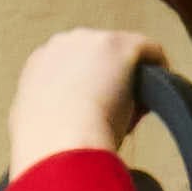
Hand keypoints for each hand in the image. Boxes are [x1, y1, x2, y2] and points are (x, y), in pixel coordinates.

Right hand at [9, 27, 162, 173]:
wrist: (60, 147)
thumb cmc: (46, 148)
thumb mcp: (33, 124)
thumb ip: (48, 110)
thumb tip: (62, 118)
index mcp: (39, 62)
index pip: (71, 66)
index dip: (86, 89)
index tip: (93, 113)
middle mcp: (64, 43)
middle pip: (99, 57)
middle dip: (109, 80)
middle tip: (114, 116)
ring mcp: (94, 42)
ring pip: (123, 55)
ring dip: (130, 79)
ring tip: (130, 116)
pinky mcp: (122, 45)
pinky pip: (150, 51)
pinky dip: (158, 70)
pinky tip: (155, 98)